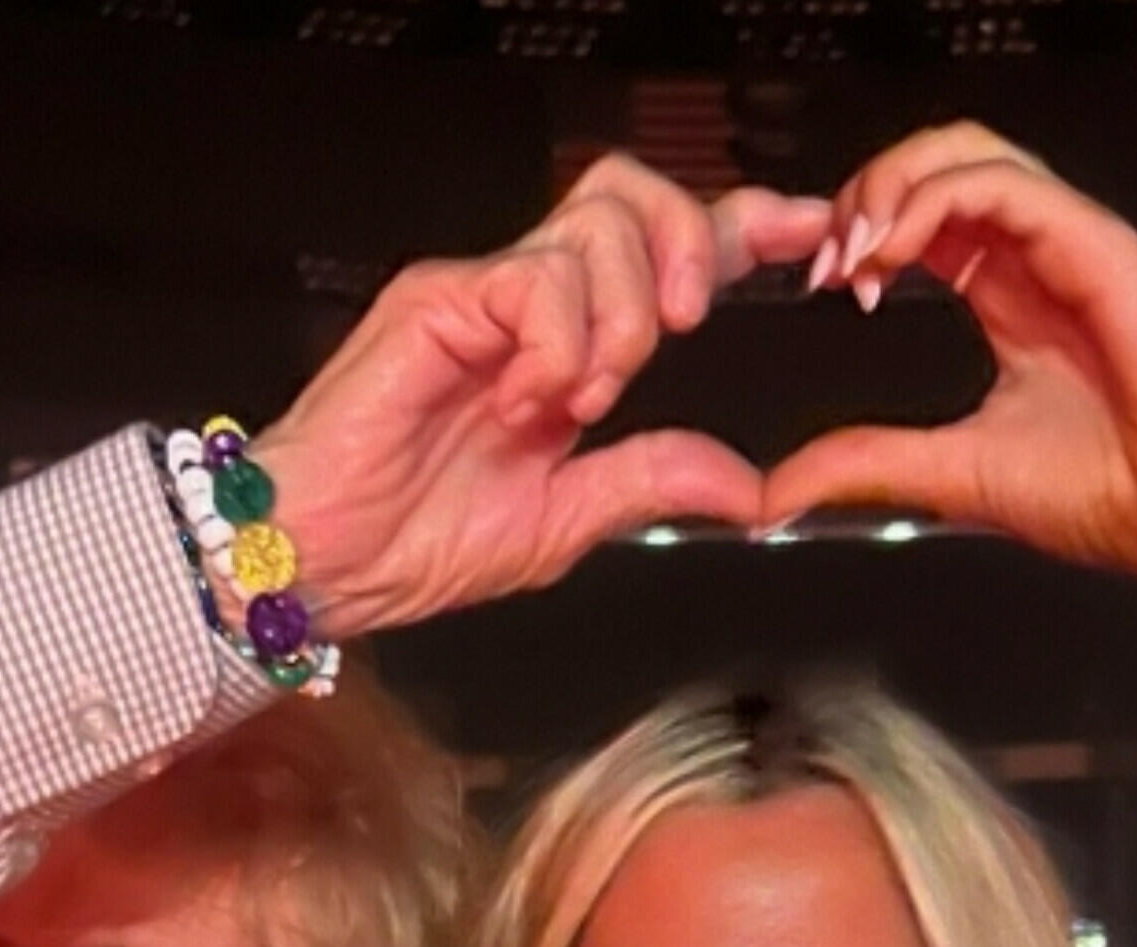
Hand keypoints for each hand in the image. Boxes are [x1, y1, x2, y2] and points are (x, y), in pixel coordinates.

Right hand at [256, 158, 832, 640]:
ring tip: (580, 403)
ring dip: (620, 322)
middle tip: (682, 326)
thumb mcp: (567, 522)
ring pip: (598, 232)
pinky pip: (539, 282)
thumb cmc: (417, 542)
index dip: (740, 230)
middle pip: (634, 195)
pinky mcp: (441, 295)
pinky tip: (530, 402)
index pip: (663, 255)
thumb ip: (651, 482)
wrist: (329, 561)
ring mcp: (484, 292)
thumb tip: (745, 485)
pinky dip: (560, 345)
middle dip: (688, 244)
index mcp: (568, 349)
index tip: (806, 232)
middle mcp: (529, 304)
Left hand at [764, 124, 1136, 731]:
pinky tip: (894, 250)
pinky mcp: (1099, 244)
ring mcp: (1071, 242)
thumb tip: (777, 491)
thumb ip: (869, 463)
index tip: (822, 286)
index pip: (926, 218)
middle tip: (825, 260)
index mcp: (1010, 297)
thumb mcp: (954, 472)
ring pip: (969, 154)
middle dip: (867, 193)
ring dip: (894, 184)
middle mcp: (1038, 257)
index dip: (863, 228)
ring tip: (853, 249)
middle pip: (940, 164)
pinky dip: (937, 200)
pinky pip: (1007, 186)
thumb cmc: (1110, 493)